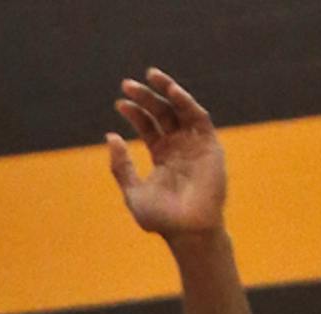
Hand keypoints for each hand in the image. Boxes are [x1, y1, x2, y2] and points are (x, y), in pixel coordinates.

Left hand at [105, 69, 226, 238]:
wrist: (187, 230)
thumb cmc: (160, 217)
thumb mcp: (132, 190)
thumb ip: (121, 165)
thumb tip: (110, 136)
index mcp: (162, 155)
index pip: (148, 126)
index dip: (134, 113)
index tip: (119, 103)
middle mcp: (179, 146)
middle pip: (162, 114)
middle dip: (146, 97)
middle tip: (127, 84)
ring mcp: (195, 144)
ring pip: (180, 110)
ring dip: (167, 91)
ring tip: (151, 76)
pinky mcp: (210, 145)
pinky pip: (199, 118)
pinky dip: (186, 102)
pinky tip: (172, 91)